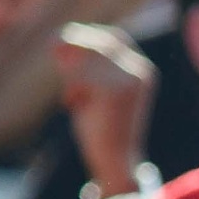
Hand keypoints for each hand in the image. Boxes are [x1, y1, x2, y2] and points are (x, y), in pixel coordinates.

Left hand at [54, 23, 155, 197]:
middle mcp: (141, 72)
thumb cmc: (103, 128)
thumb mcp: (94, 91)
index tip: (63, 42)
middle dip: (73, 49)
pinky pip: (79, 77)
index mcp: (144, 72)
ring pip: (85, 61)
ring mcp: (129, 80)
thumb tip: (57, 42)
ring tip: (77, 102)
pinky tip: (76, 108)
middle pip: (97, 45)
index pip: (115, 38)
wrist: (116, 162)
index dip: (89, 36)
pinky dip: (72, 91)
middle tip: (54, 54)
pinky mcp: (113, 91)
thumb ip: (82, 66)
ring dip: (72, 79)